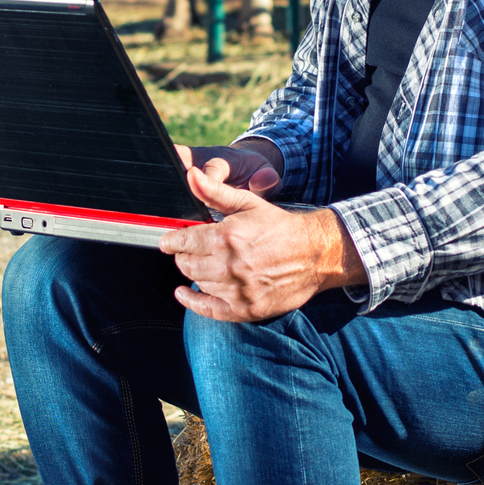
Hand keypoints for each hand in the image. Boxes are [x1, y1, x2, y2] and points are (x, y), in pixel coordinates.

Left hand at [159, 151, 366, 322]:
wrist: (315, 254)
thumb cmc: (280, 226)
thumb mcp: (247, 203)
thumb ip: (214, 192)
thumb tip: (191, 175)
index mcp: (227, 237)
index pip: (183, 242)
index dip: (171, 241)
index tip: (168, 241)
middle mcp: (229, 266)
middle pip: (186, 264)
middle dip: (183, 256)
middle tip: (188, 250)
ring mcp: (238, 290)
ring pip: (197, 283)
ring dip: (195, 273)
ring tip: (204, 263)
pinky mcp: (246, 309)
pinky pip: (209, 310)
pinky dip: (192, 302)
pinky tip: (183, 293)